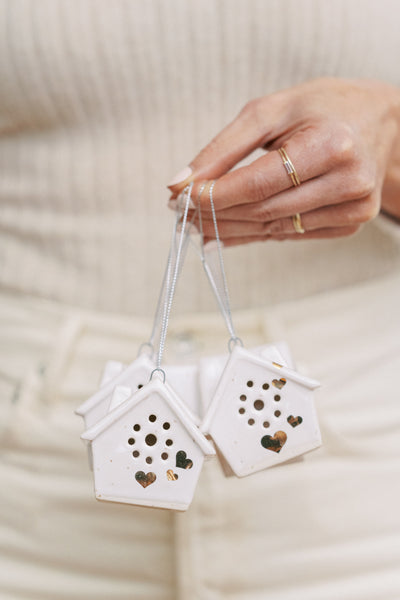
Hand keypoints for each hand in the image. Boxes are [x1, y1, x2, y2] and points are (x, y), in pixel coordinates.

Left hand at [167, 78, 399, 245]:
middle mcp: (349, 181)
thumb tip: (179, 181)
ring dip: (229, 230)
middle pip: (264, 210)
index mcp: (331, 144)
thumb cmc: (323, 107)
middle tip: (180, 211)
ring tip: (197, 225)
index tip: (180, 196)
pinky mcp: (350, 223)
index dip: (215, 195)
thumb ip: (224, 146)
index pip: (259, 183)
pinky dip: (254, 234)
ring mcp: (354, 208)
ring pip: (274, 229)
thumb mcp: (272, 109)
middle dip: (215, 214)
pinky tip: (227, 232)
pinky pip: (291, 234)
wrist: (380, 122)